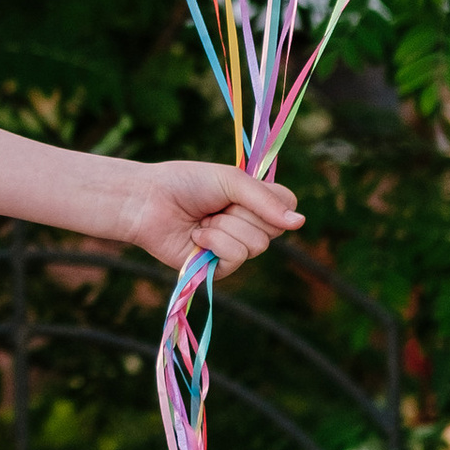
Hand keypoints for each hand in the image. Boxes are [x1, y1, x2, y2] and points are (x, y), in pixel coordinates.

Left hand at [122, 159, 301, 280]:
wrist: (148, 201)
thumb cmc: (186, 184)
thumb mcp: (229, 180)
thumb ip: (265, 200)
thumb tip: (300, 223)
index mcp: (255, 201)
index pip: (289, 205)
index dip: (272, 201)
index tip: (244, 192)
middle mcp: (249, 225)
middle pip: (275, 228)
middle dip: (243, 212)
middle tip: (217, 205)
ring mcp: (235, 248)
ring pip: (256, 245)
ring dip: (225, 228)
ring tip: (203, 221)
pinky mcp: (219, 268)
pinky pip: (236, 258)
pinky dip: (215, 242)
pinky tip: (197, 236)